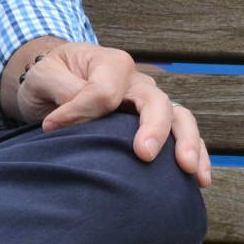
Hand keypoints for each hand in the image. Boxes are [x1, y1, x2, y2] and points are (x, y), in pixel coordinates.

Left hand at [12, 41, 212, 185]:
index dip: (79, 113)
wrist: (59, 80)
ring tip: (186, 168)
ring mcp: (151, 103)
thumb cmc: (52, 77)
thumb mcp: (43, 75)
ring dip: (185, 142)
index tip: (50, 127)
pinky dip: (196, 155)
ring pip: (178, 117)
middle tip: (144, 154)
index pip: (105, 92)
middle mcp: (138, 81)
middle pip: (154, 101)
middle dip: (153, 128)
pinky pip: (181, 135)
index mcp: (111, 64)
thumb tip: (65, 122)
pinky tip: (200, 180)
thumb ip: (61, 91)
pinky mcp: (156, 124)